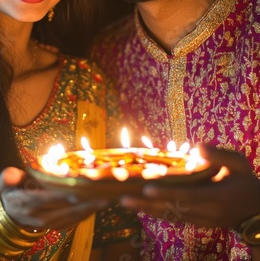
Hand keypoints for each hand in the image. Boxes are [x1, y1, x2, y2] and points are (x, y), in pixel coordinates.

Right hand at [0, 167, 108, 230]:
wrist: (14, 214)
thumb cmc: (13, 192)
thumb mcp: (5, 184)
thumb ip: (7, 178)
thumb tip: (10, 174)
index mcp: (27, 202)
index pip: (47, 199)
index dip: (62, 196)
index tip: (78, 191)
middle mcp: (40, 216)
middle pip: (65, 210)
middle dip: (85, 202)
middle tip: (103, 193)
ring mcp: (50, 223)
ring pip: (73, 217)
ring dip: (90, 209)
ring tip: (106, 199)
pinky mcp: (59, 226)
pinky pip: (75, 221)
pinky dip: (87, 214)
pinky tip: (98, 205)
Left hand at [120, 144, 259, 228]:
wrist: (255, 212)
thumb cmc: (245, 181)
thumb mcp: (239, 163)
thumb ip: (220, 155)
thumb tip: (197, 146)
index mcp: (218, 195)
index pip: (188, 195)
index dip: (167, 192)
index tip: (147, 187)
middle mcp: (208, 211)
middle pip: (173, 208)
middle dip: (147, 204)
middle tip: (123, 198)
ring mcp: (202, 220)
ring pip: (170, 216)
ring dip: (147, 209)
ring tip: (124, 201)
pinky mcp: (197, 223)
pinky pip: (174, 218)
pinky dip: (156, 213)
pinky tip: (140, 206)